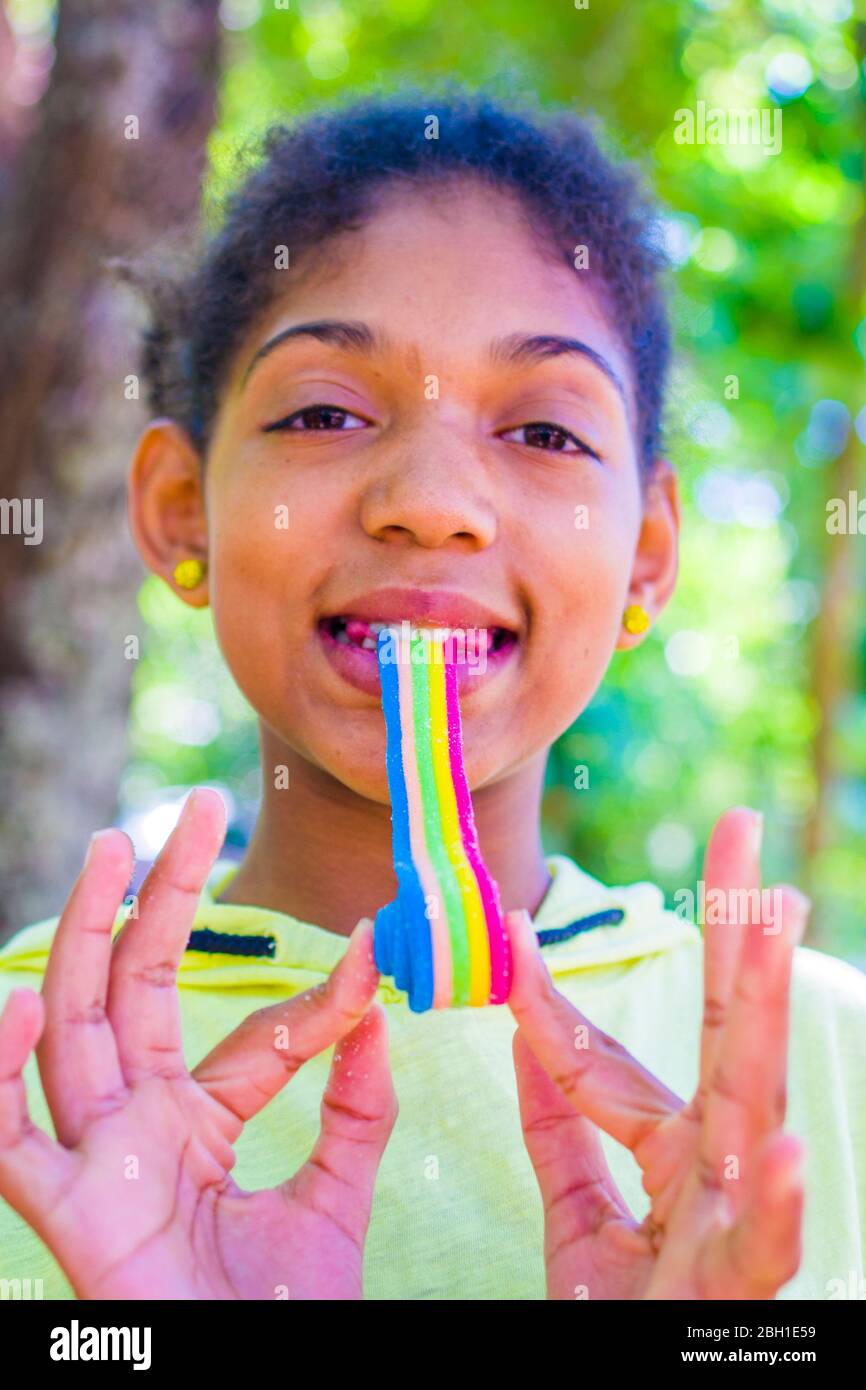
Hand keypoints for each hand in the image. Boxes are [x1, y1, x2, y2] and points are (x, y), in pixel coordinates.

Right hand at [0, 788, 396, 1299]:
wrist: (263, 1385)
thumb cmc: (285, 1313)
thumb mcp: (335, 1196)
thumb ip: (356, 1109)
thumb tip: (378, 1008)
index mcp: (196, 1120)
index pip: (252, 1032)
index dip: (317, 997)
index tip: (373, 949)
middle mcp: (137, 1123)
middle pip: (138, 987)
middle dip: (160, 896)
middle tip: (194, 808)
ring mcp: (96, 1160)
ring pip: (73, 1029)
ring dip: (81, 935)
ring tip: (110, 850)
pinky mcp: (64, 1215)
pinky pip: (10, 1140)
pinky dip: (0, 1074)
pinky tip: (21, 999)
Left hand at [507, 806, 808, 1299]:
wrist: (628, 1388)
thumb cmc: (624, 1317)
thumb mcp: (579, 1218)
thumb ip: (559, 1128)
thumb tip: (521, 1034)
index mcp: (676, 1151)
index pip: (607, 1060)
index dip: (551, 1005)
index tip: (508, 934)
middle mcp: (717, 1170)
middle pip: (727, 1034)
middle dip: (736, 932)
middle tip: (742, 828)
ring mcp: (734, 1224)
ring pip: (753, 1105)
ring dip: (764, 1010)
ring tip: (776, 915)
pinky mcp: (734, 1294)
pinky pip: (760, 1250)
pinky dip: (775, 1205)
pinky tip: (787, 1153)